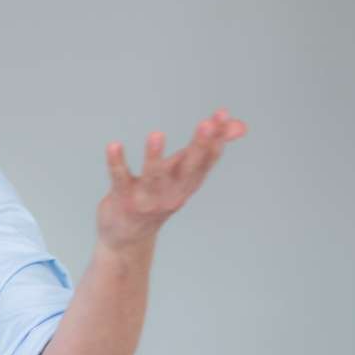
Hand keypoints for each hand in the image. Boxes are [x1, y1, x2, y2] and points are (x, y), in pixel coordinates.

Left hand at [97, 109, 246, 252]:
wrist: (128, 239)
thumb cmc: (158, 197)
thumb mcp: (183, 172)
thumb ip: (206, 148)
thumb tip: (240, 125)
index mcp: (188, 185)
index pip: (207, 161)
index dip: (216, 138)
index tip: (223, 115)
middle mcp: (172, 193)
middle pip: (189, 169)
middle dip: (199, 146)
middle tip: (207, 123)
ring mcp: (147, 199)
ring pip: (153, 177)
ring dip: (154, 156)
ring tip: (156, 134)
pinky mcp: (122, 201)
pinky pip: (120, 179)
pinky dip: (117, 163)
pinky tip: (114, 146)